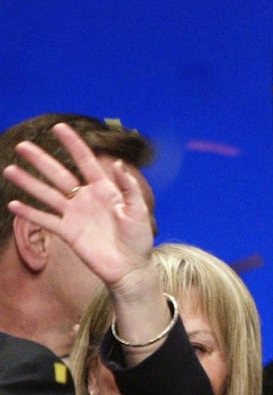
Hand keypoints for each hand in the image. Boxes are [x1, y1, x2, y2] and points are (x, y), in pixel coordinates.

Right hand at [3, 122, 154, 295]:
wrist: (130, 267)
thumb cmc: (139, 238)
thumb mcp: (139, 210)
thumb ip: (128, 187)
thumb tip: (117, 163)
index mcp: (105, 189)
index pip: (86, 161)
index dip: (73, 144)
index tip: (59, 127)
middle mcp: (86, 198)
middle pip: (59, 174)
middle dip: (41, 160)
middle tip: (23, 145)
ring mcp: (74, 214)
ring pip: (47, 194)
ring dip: (28, 183)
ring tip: (10, 169)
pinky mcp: (67, 232)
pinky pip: (45, 220)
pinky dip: (30, 213)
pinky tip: (13, 204)